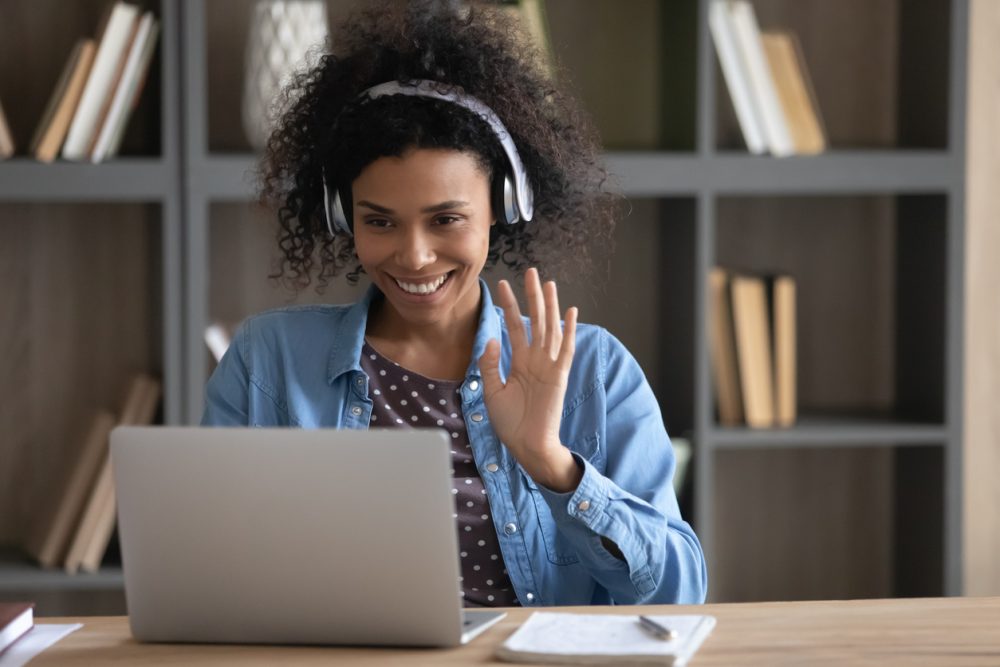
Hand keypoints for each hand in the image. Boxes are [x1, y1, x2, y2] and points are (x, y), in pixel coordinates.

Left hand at [478, 268, 581, 492]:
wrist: (526, 446)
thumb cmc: (510, 424)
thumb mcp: (492, 391)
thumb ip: (491, 365)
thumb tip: (492, 340)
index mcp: (520, 363)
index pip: (514, 327)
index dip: (508, 307)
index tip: (501, 286)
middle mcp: (536, 360)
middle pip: (534, 320)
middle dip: (531, 296)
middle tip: (530, 271)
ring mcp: (549, 367)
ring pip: (549, 328)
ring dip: (549, 306)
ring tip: (547, 283)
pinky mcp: (559, 376)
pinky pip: (565, 349)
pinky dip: (569, 330)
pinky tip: (570, 312)